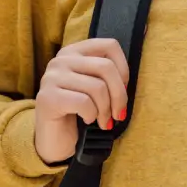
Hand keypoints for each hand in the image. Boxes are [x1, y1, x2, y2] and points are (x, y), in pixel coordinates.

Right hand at [34, 38, 129, 163]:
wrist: (55, 140)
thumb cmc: (80, 112)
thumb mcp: (96, 87)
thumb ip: (109, 72)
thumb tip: (140, 49)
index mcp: (74, 51)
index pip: (110, 45)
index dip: (124, 69)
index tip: (123, 89)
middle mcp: (60, 60)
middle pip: (106, 67)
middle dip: (119, 95)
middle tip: (118, 113)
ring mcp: (51, 78)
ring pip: (97, 87)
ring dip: (106, 110)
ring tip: (104, 120)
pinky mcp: (47, 98)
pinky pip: (84, 103)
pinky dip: (92, 115)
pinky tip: (88, 120)